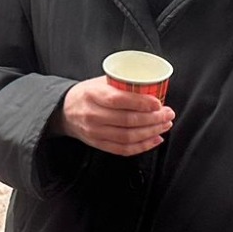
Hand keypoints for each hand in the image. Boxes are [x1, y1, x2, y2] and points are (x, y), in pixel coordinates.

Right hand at [56, 77, 173, 156]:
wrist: (64, 112)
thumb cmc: (86, 94)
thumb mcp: (99, 81)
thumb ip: (121, 83)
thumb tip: (150, 84)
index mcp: (93, 95)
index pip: (119, 100)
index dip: (141, 103)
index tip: (158, 103)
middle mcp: (93, 115)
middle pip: (127, 120)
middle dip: (153, 118)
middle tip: (168, 113)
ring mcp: (96, 132)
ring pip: (128, 137)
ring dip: (151, 132)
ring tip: (164, 125)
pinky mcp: (99, 144)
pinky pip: (123, 149)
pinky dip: (142, 146)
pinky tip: (155, 139)